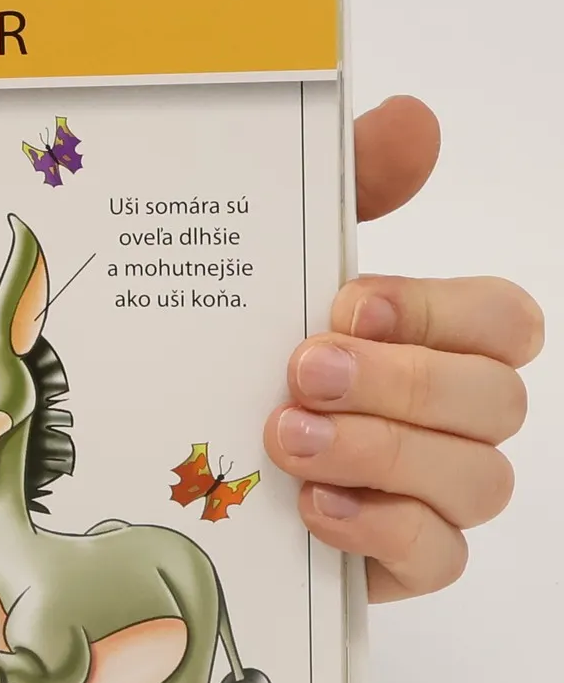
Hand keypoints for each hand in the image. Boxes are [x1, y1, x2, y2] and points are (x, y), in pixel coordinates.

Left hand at [265, 96, 543, 600]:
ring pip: (477, 480)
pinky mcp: (400, 562)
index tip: (348, 302)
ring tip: (287, 437)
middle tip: (303, 372)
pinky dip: (380, 529)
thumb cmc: (251, 356)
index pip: (504, 321)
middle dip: (401, 383)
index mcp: (442, 342)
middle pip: (495, 401)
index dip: (440, 312)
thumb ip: (351, 191)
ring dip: (382, 453)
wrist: (177, 459)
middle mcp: (456, 419)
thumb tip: (413, 120)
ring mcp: (435, 494)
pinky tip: (313, 506)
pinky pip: (438, 556)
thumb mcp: (282, 268)